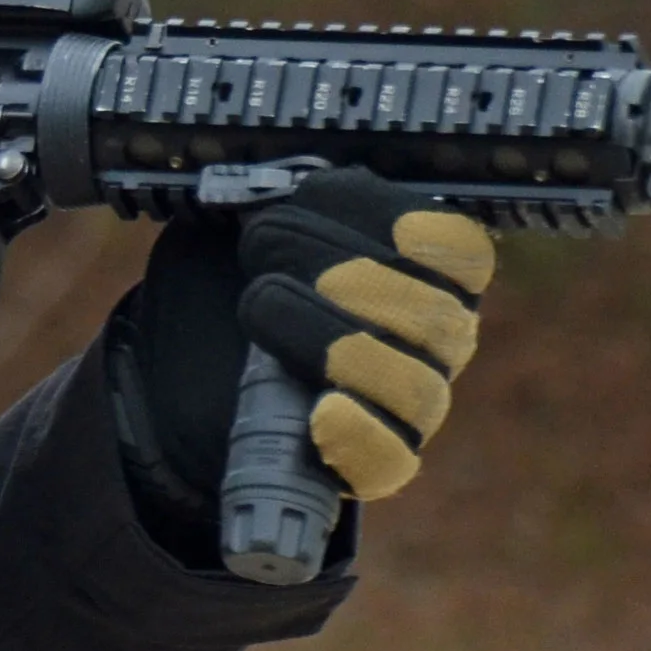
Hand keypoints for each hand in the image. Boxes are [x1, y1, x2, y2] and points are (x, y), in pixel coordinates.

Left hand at [120, 165, 497, 531]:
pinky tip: (320, 412)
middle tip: (259, 244)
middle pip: (430, 315)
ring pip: (413, 386)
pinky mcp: (374, 460)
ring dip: (329, 341)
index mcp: (431, 270)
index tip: (307, 195)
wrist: (195, 361)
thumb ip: (277, 196)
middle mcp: (440, 338)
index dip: (384, 218)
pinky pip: (390, 460)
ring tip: (258, 308)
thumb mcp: (251, 219)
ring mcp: (413, 403)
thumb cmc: (238, 276)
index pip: (455, 247)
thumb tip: (274, 190)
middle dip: (335, 268)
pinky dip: (358, 434)